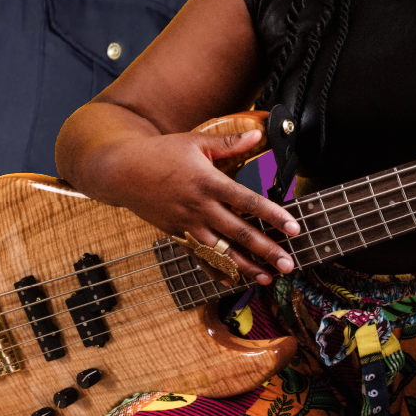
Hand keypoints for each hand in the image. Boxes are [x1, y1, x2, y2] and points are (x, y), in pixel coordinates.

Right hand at [91, 128, 299, 283]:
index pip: (247, 202)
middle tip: (289, 264)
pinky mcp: (176, 235)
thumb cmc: (161, 153)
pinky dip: (216, 271)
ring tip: (268, 277)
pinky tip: (234, 280)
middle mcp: (200, 207)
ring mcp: (187, 225)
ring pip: (221, 251)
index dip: (272, 215)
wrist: (122, 171)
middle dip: (266, 251)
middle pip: (239, 233)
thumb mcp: (196, 142)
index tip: (293, 228)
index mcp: (208, 182)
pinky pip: (199, 257)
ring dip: (246, 266)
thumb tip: (258, 135)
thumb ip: (229, 143)